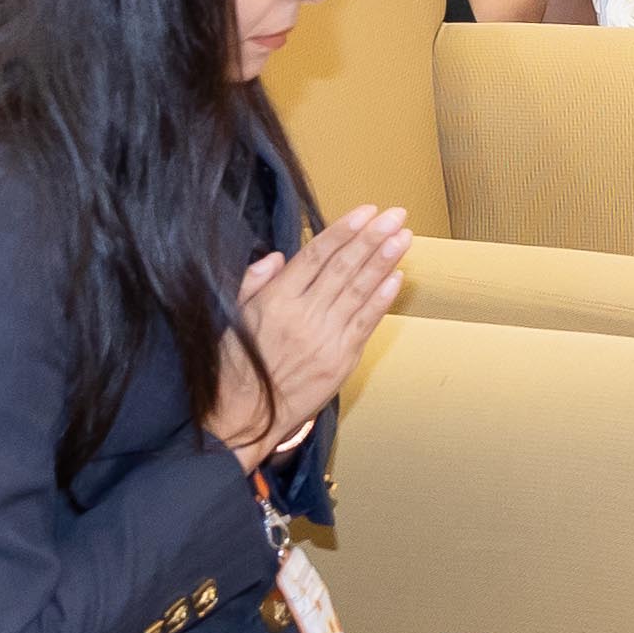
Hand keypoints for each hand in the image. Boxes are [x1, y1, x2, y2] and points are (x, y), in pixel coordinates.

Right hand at [211, 205, 411, 468]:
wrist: (240, 420)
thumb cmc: (232, 368)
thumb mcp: (230, 318)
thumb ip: (253, 283)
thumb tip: (278, 256)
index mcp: (274, 301)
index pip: (316, 256)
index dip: (343, 231)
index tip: (366, 211)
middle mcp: (303, 315)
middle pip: (344, 268)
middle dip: (373, 238)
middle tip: (395, 215)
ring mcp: (325, 338)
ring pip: (360, 291)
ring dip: (385, 261)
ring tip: (403, 237)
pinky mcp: (340, 361)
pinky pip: (366, 323)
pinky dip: (382, 299)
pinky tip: (396, 277)